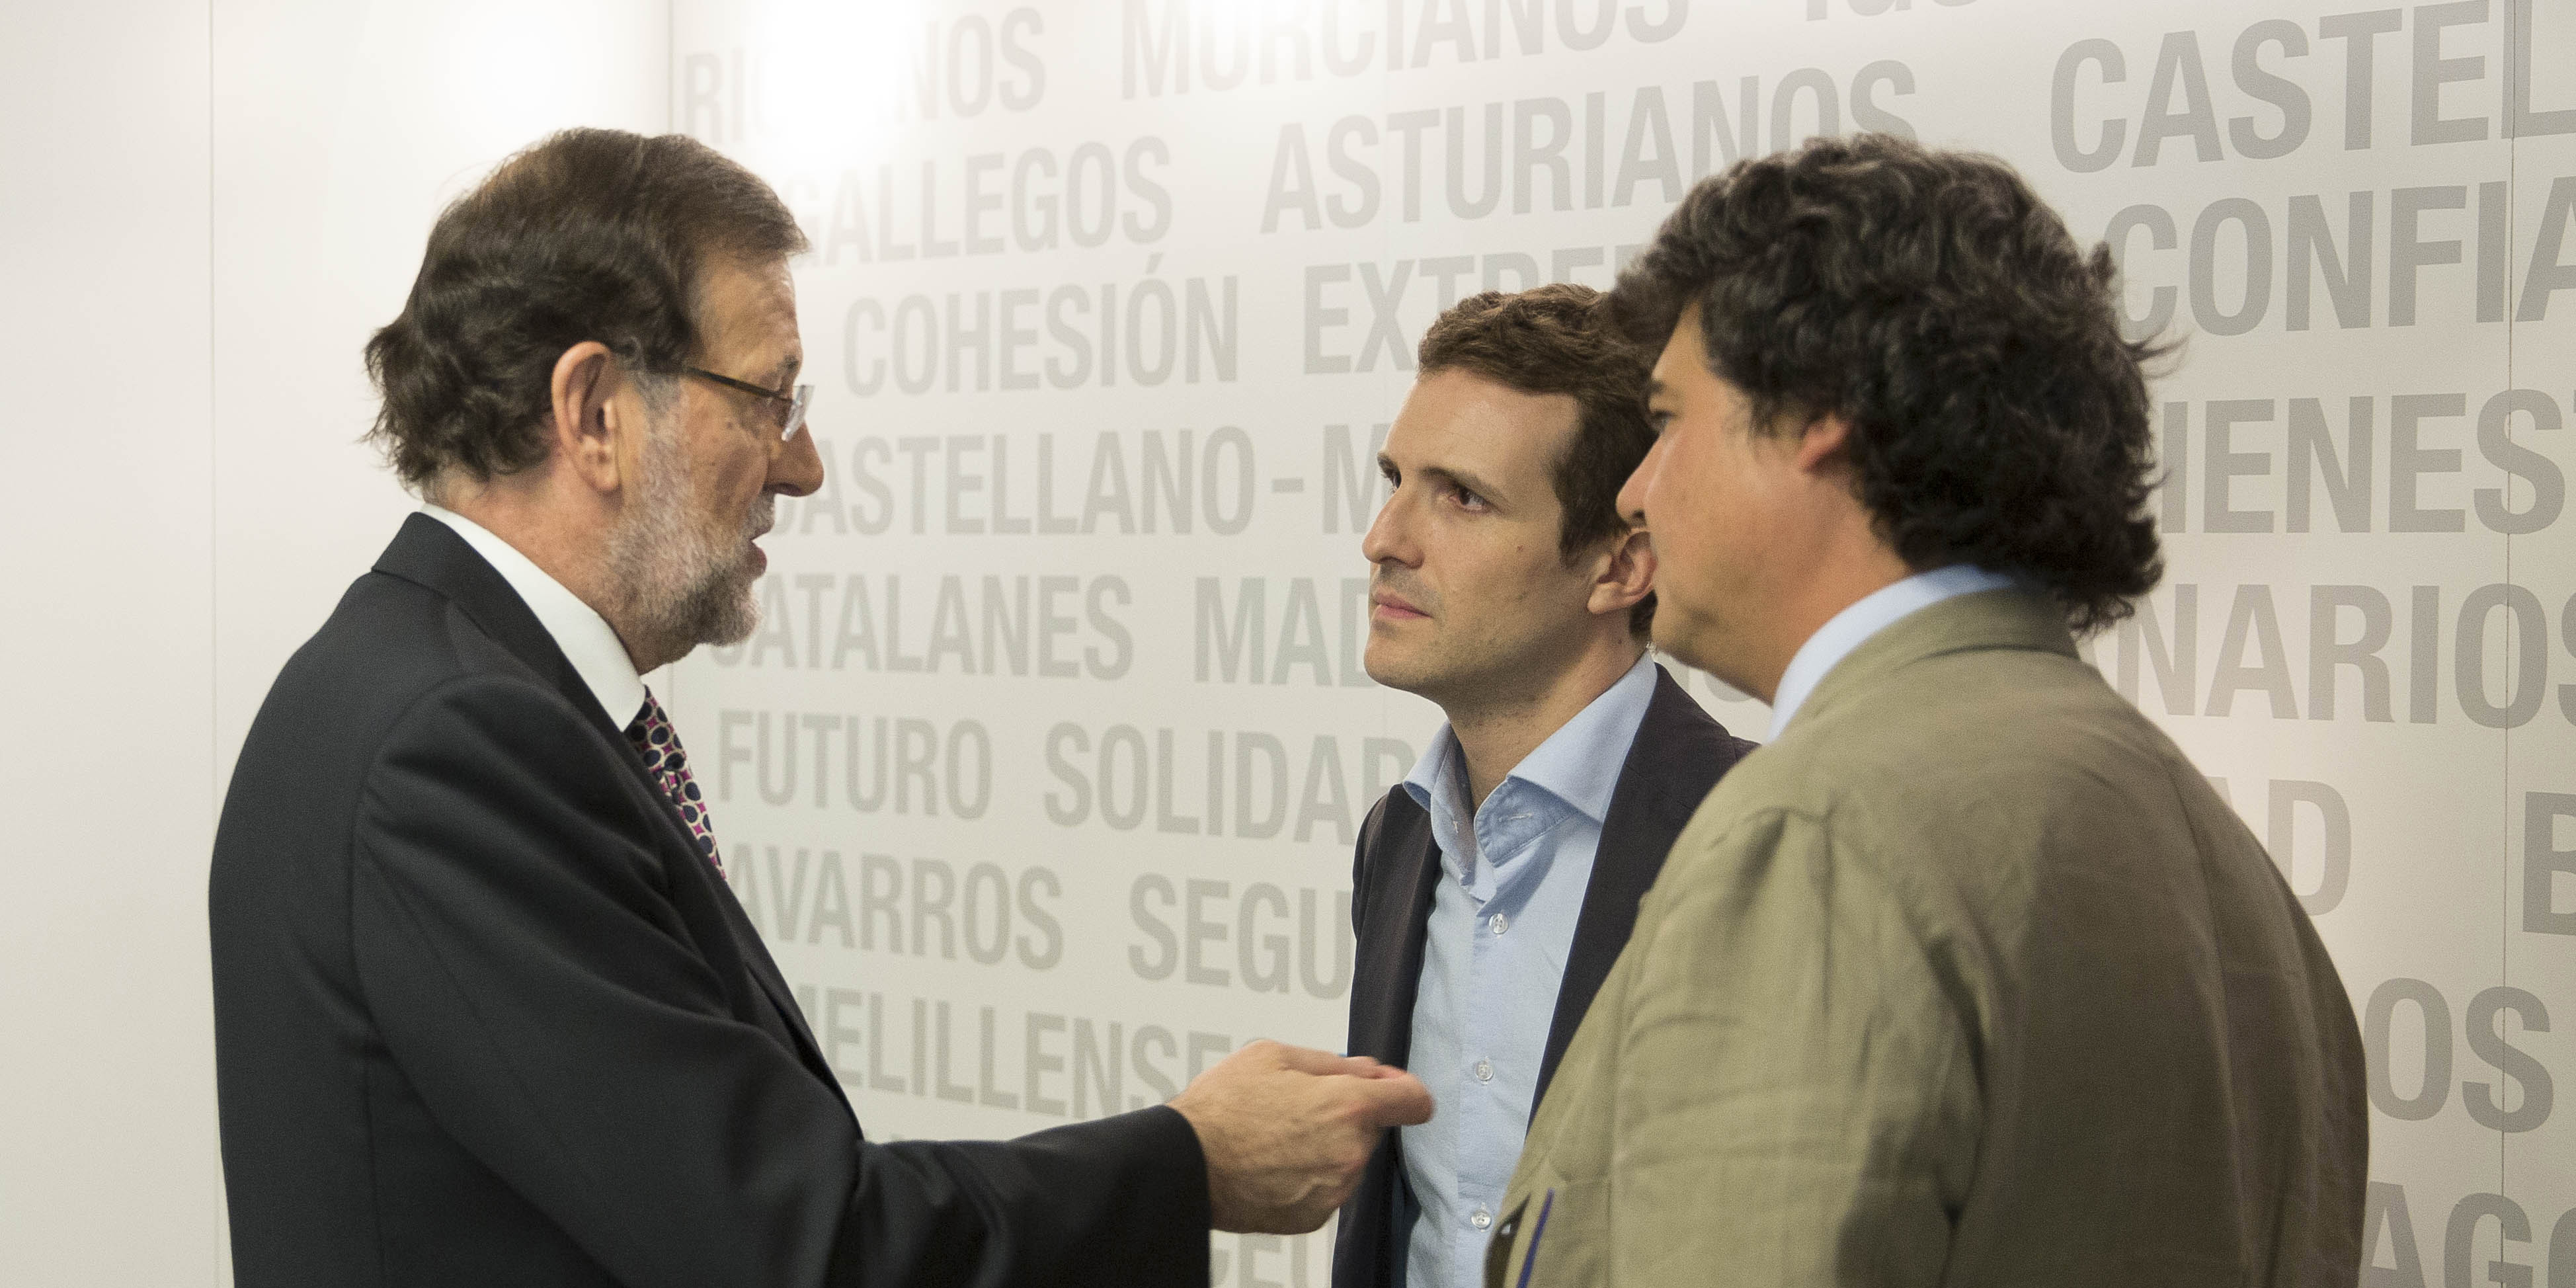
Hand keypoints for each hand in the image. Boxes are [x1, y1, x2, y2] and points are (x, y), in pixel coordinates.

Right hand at [1167, 1039, 1433, 1233]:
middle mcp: (1350, 1152)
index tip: (1390, 1090)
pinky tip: (1274, 1164)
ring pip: (1348, 1159)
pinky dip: (1309, 1175)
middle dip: (1347, 1114)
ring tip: (1278, 1136)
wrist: (1186, 1164)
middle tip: (1300, 1105)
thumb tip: (1368, 1071)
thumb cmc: (1222, 1107)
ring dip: (1327, 1146)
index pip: (1415, 1101)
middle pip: (1372, 1128)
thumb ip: (1333, 1062)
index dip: (1403, 1090)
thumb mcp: (1274, 1055)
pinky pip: (1327, 1187)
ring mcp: (1334, 1189)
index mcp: (1348, 1106)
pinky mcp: (1315, 1216)